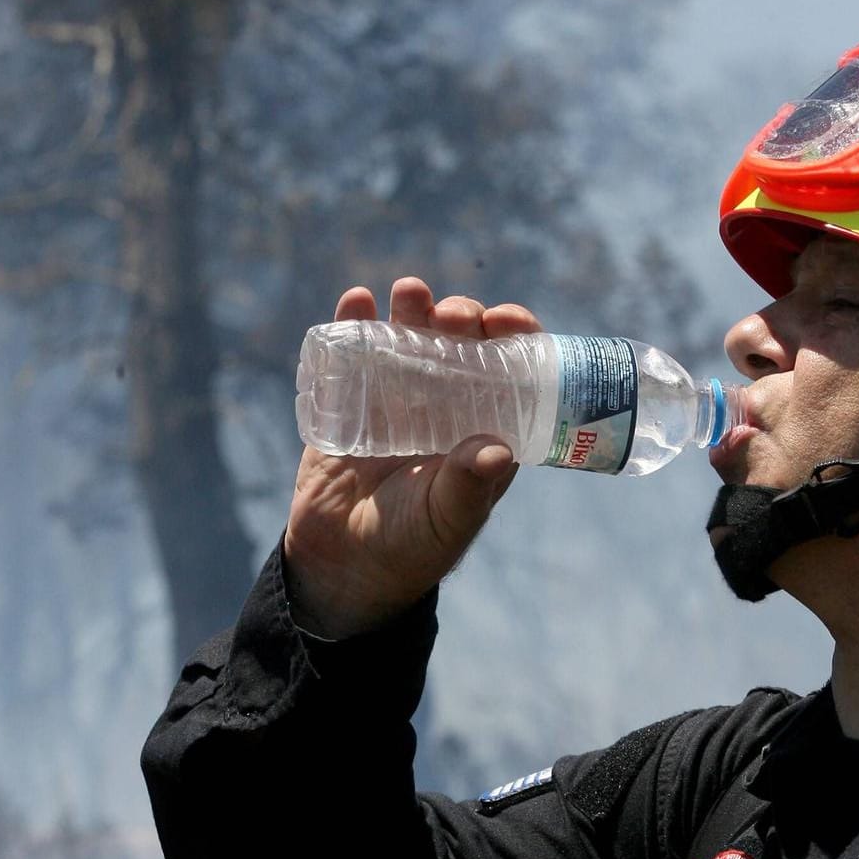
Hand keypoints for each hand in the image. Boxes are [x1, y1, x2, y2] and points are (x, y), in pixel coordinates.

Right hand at [282, 277, 539, 638]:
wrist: (342, 567)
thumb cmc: (410, 548)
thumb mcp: (446, 520)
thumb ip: (468, 487)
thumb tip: (498, 450)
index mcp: (485, 429)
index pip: (511, 369)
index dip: (515, 337)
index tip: (507, 320)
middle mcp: (447, 407)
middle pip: (462, 344)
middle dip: (462, 317)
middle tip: (454, 315)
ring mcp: (397, 401)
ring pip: (411, 339)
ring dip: (413, 309)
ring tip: (410, 291)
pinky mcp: (351, 403)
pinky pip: (354, 354)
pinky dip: (355, 323)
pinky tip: (356, 301)